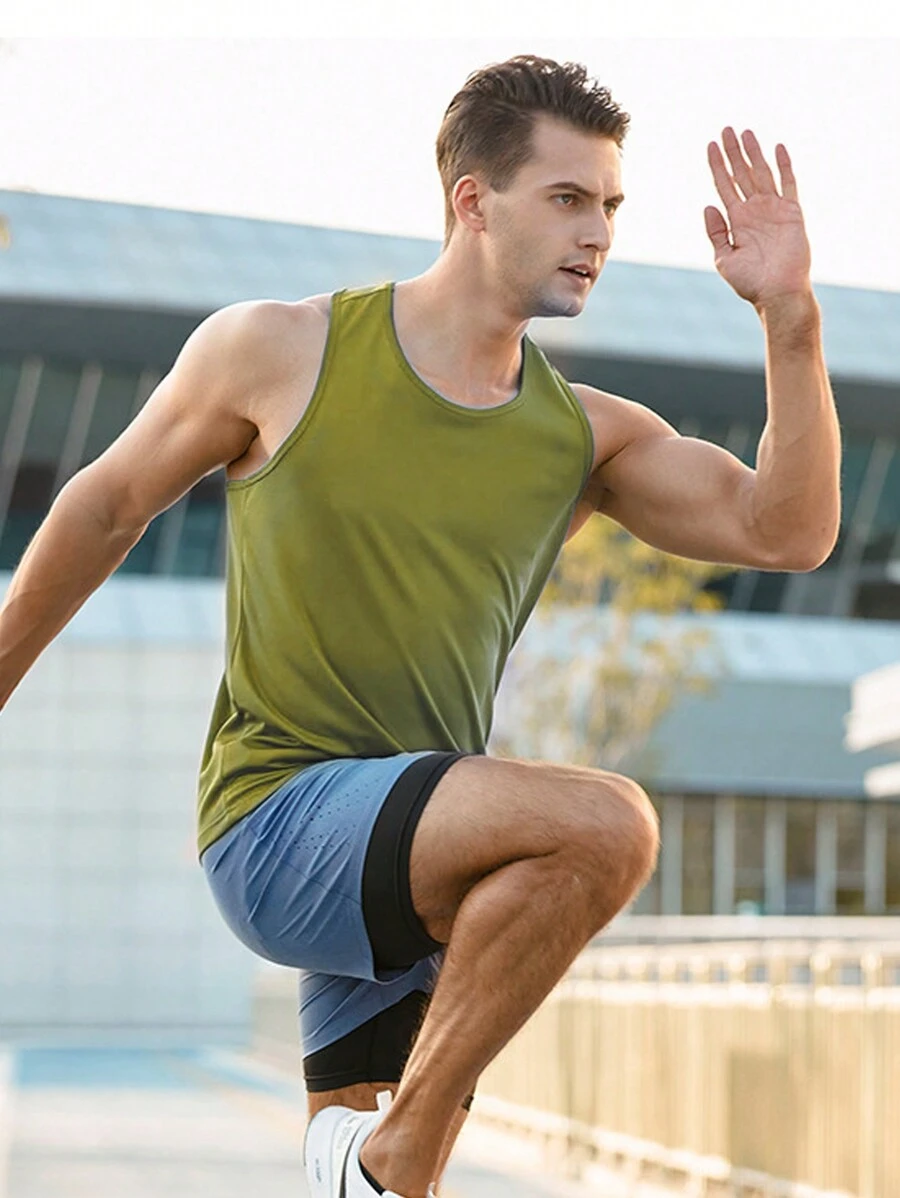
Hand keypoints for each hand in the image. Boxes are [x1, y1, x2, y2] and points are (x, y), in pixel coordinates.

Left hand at [705, 128, 811, 308]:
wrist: (777, 293)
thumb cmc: (750, 282)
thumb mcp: (724, 258)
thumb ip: (715, 232)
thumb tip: (708, 205)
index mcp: (736, 220)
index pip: (724, 185)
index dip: (718, 165)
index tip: (711, 145)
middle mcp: (754, 210)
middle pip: (741, 174)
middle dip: (734, 152)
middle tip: (726, 129)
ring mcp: (773, 209)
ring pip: (762, 173)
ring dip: (754, 153)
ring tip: (745, 132)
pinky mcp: (792, 212)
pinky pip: (788, 183)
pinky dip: (784, 166)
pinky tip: (777, 148)